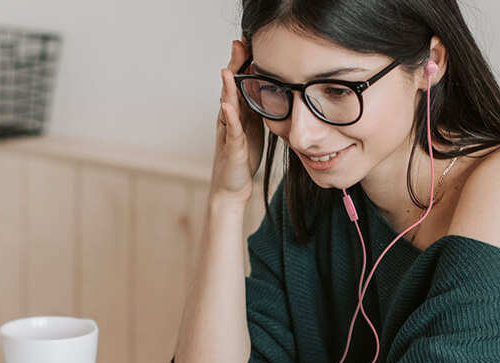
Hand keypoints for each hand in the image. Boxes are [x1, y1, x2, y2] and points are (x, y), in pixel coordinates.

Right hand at [212, 37, 264, 204]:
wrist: (232, 186)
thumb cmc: (244, 156)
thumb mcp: (255, 127)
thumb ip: (259, 107)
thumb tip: (273, 88)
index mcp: (240, 111)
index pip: (242, 81)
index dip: (244, 62)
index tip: (249, 40)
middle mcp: (230, 117)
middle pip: (232, 86)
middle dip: (235, 65)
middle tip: (238, 42)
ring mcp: (228, 131)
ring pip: (227, 105)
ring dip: (228, 87)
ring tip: (227, 70)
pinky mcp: (232, 147)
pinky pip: (229, 130)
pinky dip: (228, 117)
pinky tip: (227, 105)